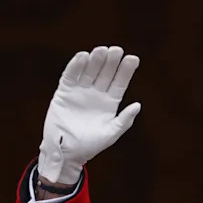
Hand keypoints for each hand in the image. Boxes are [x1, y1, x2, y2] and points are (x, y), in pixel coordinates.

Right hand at [38, 46, 140, 184]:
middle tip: (117, 50)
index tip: (133, 58)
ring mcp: (80, 92)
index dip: (126, 71)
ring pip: (89, 72)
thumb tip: (138, 105)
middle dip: (111, 62)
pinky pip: (70, 76)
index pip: (119, 83)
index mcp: (109, 103)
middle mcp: (96, 94)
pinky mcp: (64, 92)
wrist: (67, 152)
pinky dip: (75, 66)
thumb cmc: (91, 145)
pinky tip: (83, 57)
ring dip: (95, 61)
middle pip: (105, 74)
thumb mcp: (111, 134)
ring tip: (102, 51)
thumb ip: (124, 120)